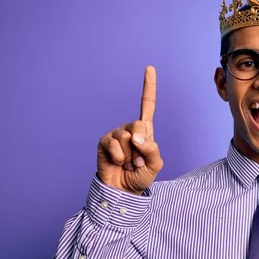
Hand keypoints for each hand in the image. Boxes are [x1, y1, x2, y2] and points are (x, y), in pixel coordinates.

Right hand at [97, 66, 163, 194]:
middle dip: (141, 146)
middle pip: (139, 125)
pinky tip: (118, 163)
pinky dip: (119, 157)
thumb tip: (136, 137)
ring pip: (127, 138)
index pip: (147, 105)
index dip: (148, 87)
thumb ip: (152, 149)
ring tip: (128, 164)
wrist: (122, 191)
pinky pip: (114, 145)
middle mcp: (130, 129)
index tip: (149, 68)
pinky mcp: (104, 141)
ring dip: (130, 156)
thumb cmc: (140, 177)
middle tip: (138, 161)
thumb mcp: (155, 164)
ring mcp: (116, 134)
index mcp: (146, 131)